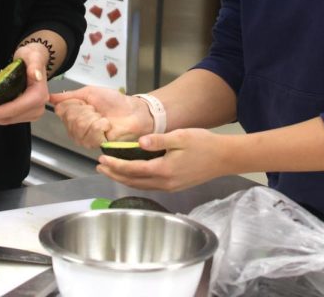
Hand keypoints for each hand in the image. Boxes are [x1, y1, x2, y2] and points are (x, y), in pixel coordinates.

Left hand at [0, 43, 48, 124]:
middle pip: (7, 118)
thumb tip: (36, 75)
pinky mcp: (22, 114)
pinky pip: (4, 117)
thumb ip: (35, 65)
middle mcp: (36, 109)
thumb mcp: (34, 56)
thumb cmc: (32, 57)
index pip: (15, 108)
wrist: (35, 61)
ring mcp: (29, 114)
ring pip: (4, 120)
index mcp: (38, 97)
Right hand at [49, 87, 150, 147]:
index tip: (87, 102)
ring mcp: (85, 138)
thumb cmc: (114, 101)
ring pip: (79, 126)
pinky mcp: (95, 145)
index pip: (61, 110)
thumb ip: (69, 96)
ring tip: (104, 118)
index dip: (75, 104)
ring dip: (95, 118)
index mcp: (74, 114)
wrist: (133, 111)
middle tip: (98, 110)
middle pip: (70, 118)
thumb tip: (50, 97)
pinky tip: (107, 126)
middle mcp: (76, 128)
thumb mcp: (89, 92)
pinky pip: (90, 134)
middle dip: (87, 110)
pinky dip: (100, 126)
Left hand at [96, 128, 229, 191]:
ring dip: (124, 179)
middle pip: (133, 181)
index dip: (115, 166)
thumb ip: (158, 141)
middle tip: (99, 167)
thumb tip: (139, 143)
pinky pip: (150, 186)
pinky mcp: (175, 186)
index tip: (102, 159)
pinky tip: (132, 174)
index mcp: (164, 170)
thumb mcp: (180, 137)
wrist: (224, 158)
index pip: (132, 170)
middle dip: (114, 175)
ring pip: (140, 186)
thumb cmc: (203, 144)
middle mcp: (165, 182)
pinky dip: (136, 181)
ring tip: (111, 171)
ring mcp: (170, 187)